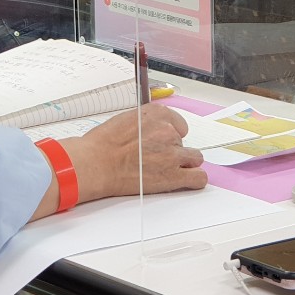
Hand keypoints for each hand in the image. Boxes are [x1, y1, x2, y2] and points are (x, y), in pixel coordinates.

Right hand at [61, 104, 206, 202]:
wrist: (95, 163)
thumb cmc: (102, 144)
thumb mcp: (126, 120)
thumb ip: (147, 124)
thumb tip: (154, 132)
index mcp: (157, 114)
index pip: (179, 124)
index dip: (170, 135)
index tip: (161, 143)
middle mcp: (168, 131)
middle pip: (183, 142)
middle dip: (173, 151)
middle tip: (155, 159)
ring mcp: (173, 153)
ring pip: (195, 158)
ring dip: (184, 164)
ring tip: (166, 170)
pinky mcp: (174, 175)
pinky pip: (199, 177)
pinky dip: (193, 180)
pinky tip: (183, 181)